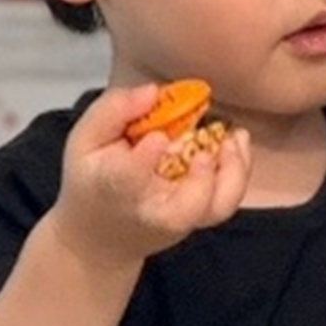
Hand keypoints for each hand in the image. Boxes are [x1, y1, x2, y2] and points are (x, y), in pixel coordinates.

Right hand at [45, 84, 251, 268]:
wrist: (102, 233)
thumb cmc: (94, 178)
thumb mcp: (86, 139)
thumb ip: (114, 111)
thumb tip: (153, 92)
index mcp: (114, 188)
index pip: (129, 179)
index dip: (145, 159)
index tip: (159, 137)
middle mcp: (152, 210)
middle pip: (184, 207)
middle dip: (202, 180)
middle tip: (209, 146)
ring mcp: (181, 218)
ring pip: (215, 207)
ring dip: (233, 172)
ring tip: (235, 137)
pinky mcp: (199, 218)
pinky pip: (227, 202)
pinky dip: (239, 173)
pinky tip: (237, 144)